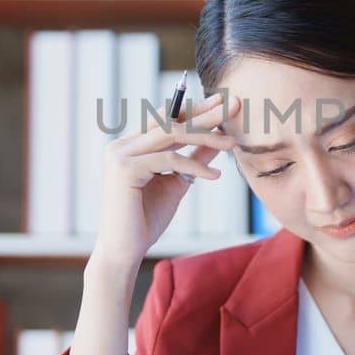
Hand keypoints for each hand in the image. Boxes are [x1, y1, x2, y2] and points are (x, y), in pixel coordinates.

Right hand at [92, 92, 242, 269]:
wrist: (125, 250)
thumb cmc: (147, 218)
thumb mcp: (178, 182)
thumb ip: (194, 158)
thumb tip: (219, 138)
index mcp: (131, 145)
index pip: (166, 119)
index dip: (196, 109)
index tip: (224, 103)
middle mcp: (122, 145)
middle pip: (170, 121)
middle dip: (205, 113)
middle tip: (234, 104)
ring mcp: (120, 154)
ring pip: (172, 134)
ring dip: (206, 137)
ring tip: (232, 143)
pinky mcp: (125, 168)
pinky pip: (169, 159)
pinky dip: (195, 166)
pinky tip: (215, 175)